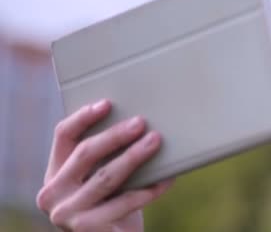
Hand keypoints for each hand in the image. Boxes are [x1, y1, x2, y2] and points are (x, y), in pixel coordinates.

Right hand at [36, 100, 173, 230]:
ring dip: (134, 157)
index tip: (108, 103)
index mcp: (55, 173)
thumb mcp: (104, 179)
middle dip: (116, 135)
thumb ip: (108, 157)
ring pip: (105, 177)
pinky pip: (124, 203)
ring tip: (155, 141)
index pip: (63, 136)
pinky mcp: (86, 229)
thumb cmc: (114, 205)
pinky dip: (148, 189)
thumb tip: (140, 122)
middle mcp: (52, 193)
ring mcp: (67, 214)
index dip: (84, 117)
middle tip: (141, 122)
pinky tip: (166, 178)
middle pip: (85, 153)